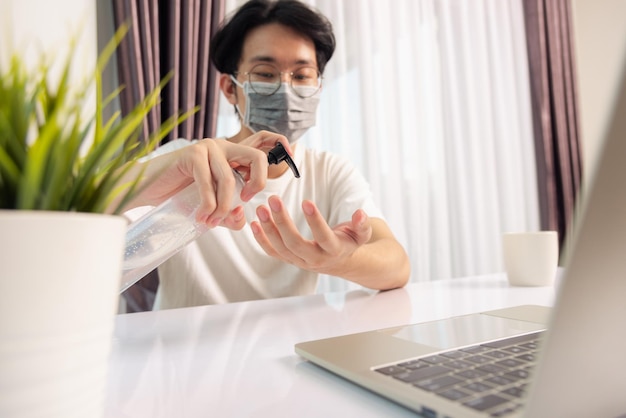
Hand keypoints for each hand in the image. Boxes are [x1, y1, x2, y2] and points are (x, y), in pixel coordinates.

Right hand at [122, 134, 288, 228]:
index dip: (280, 146)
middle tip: (243, 202)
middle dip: (257, 184)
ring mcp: (208, 148)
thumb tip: (243, 216)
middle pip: (257, 158)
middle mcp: (224, 147)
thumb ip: (230, 213)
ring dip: (223, 207)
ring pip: (230, 179)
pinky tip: (201, 216)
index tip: (286, 162)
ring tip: (210, 221)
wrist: (147, 190)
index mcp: (232, 155)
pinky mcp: (192, 154)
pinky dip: (208, 204)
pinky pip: (209, 182)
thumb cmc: (180, 196)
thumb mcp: (212, 207)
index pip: (263, 143)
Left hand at [250, 196, 372, 274]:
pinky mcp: (290, 260)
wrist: (340, 262)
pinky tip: (253, 223)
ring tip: (261, 208)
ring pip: (281, 248)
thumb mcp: (360, 235)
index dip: (315, 220)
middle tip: (273, 199)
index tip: (306, 201)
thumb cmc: (348, 242)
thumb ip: (362, 225)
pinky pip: (273, 252)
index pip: (323, 236)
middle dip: (282, 221)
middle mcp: (315, 259)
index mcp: (333, 250)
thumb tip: (361, 213)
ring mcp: (300, 262)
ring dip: (268, 228)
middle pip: (295, 243)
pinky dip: (261, 239)